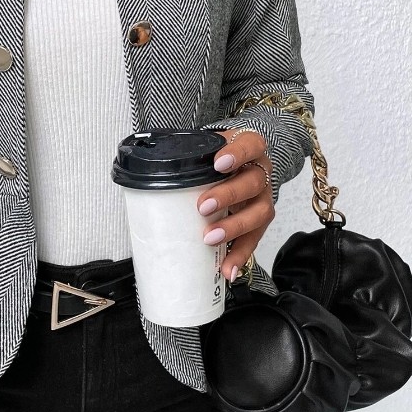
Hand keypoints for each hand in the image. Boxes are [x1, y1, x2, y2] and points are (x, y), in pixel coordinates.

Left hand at [195, 130, 273, 282]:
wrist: (233, 166)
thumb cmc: (215, 159)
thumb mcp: (206, 150)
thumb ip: (188, 157)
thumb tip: (149, 171)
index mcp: (249, 148)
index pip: (250, 145)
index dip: (238, 154)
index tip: (219, 164)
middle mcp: (260, 172)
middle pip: (253, 182)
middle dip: (228, 195)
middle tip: (203, 206)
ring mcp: (263, 198)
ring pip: (260, 212)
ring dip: (234, 227)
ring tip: (211, 238)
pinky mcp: (259, 222)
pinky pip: (254, 239)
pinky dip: (240, 255)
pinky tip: (227, 267)